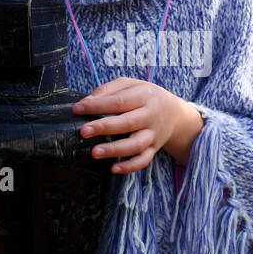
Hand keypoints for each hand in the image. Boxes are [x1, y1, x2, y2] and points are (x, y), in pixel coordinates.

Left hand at [73, 77, 197, 173]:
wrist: (174, 114)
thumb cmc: (146, 97)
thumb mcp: (131, 85)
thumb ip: (109, 90)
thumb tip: (87, 102)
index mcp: (144, 96)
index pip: (119, 101)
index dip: (97, 106)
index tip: (77, 109)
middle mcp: (151, 116)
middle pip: (127, 123)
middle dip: (104, 127)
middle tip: (84, 131)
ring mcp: (153, 134)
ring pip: (136, 145)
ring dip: (115, 150)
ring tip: (95, 152)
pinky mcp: (154, 149)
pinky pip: (143, 160)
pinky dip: (130, 166)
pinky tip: (114, 168)